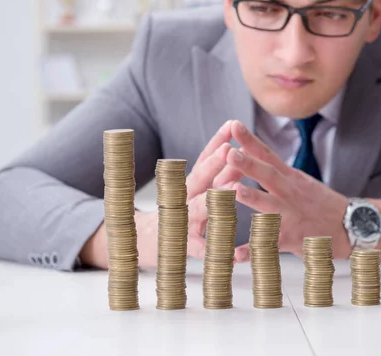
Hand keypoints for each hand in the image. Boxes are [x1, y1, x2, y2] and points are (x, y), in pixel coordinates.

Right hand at [184, 120, 245, 260]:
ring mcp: (182, 221)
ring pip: (198, 209)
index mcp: (190, 184)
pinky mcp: (184, 247)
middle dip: (214, 163)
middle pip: (198, 178)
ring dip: (216, 199)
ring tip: (234, 189)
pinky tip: (233, 255)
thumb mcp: (197, 190)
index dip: (217, 141)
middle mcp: (183, 199)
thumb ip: (218, 174)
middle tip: (230, 150)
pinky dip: (216, 252)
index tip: (231, 125)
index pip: (203, 158)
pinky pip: (201, 250)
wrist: (140, 242)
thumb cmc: (177, 211)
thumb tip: (240, 152)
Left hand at [225, 121, 351, 261]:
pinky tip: (235, 255)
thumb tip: (249, 153)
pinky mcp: (291, 239)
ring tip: (232, 191)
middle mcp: (290, 193)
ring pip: (269, 205)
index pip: (268, 155)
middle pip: (268, 175)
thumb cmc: (321, 203)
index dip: (250, 140)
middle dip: (248, 164)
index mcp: (290, 178)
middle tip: (229, 153)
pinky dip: (252, 251)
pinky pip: (269, 245)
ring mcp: (291, 216)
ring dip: (252, 197)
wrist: (351, 226)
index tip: (233, 125)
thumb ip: (275, 171)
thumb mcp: (300, 181)